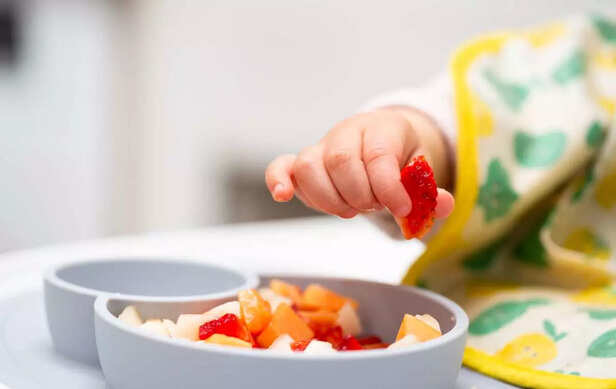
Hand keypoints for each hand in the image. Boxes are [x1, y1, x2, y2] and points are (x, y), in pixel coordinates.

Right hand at [265, 107, 453, 219]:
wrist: (381, 141)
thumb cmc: (401, 159)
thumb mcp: (423, 172)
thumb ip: (430, 191)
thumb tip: (444, 205)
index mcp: (383, 128)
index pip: (378, 155)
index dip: (388, 187)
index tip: (401, 209)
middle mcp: (348, 132)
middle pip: (342, 161)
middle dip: (360, 195)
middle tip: (374, 206)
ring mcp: (321, 146)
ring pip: (309, 166)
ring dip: (330, 199)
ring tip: (350, 210)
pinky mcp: (301, 163)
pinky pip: (281, 166)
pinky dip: (278, 180)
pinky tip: (283, 196)